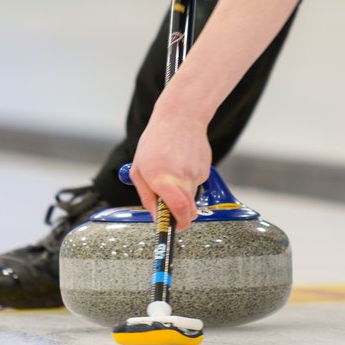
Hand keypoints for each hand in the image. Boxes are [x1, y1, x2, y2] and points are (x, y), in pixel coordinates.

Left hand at [130, 97, 211, 229]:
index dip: (178, 224)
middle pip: (188, 210)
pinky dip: (189, 180)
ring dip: (182, 192)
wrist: (180, 116)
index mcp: (162, 178)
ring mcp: (196, 173)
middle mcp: (182, 177)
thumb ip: (147, 197)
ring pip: (191, 196)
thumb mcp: (139, 169)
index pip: (178, 209)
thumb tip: (156, 217)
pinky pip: (196, 183)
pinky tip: (181, 163)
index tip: (174, 228)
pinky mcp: (206, 169)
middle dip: (181, 214)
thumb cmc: (156, 141)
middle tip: (171, 208)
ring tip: (172, 171)